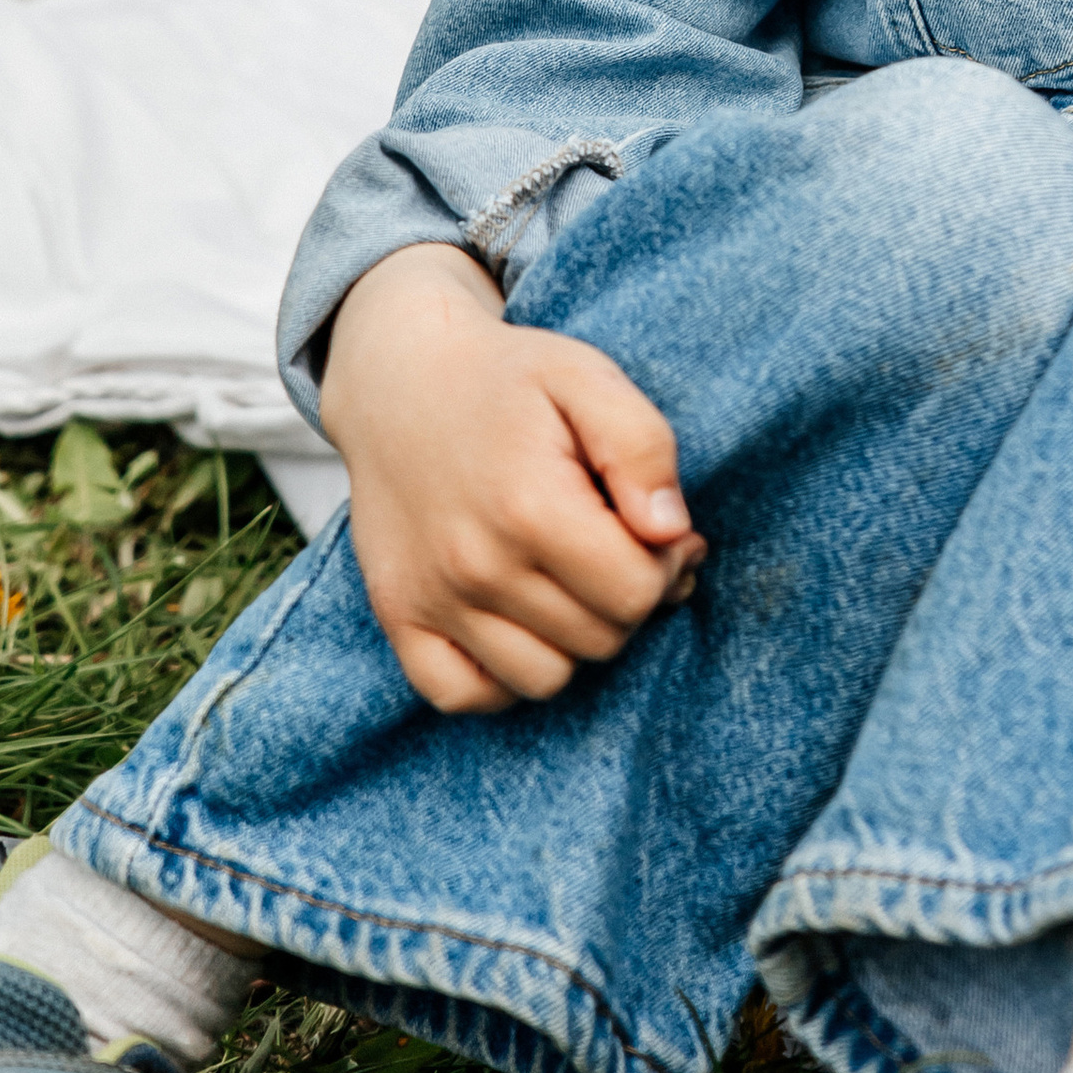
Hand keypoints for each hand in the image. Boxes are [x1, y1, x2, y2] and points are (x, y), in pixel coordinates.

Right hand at [317, 242, 706, 713]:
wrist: (401, 380)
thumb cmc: (509, 379)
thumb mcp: (588, 377)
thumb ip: (643, 448)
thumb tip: (673, 533)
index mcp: (531, 505)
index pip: (636, 593)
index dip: (667, 564)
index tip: (659, 529)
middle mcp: (476, 565)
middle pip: (599, 639)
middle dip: (627, 597)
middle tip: (618, 545)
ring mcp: (432, 598)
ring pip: (543, 678)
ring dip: (574, 637)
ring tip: (571, 577)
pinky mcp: (398, 617)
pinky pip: (465, 694)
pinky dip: (503, 674)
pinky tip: (522, 618)